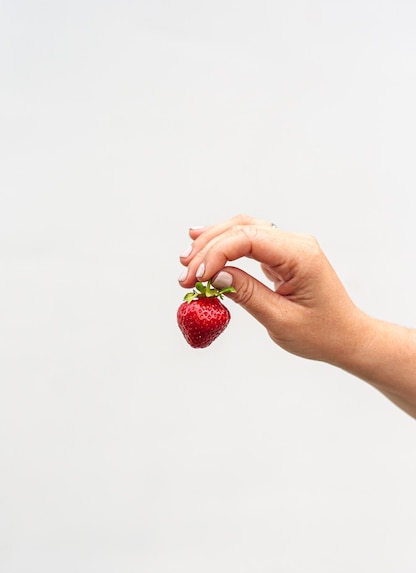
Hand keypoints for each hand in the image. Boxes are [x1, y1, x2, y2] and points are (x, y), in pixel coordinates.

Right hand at [178, 214, 366, 363]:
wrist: (347, 337)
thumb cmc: (321, 333)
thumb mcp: (280, 320)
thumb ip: (247, 294)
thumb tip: (216, 275)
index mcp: (300, 255)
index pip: (249, 238)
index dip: (216, 254)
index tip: (195, 278)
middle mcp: (296, 243)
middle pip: (242, 228)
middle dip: (208, 248)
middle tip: (184, 274)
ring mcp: (290, 246)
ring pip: (243, 229)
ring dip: (213, 242)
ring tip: (187, 260)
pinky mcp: (283, 255)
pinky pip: (249, 241)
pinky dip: (225, 245)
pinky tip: (204, 247)